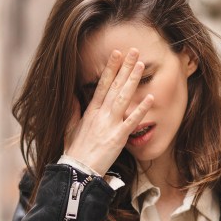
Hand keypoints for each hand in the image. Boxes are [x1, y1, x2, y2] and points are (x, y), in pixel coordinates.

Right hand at [64, 48, 153, 174]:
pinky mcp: (118, 137)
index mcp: (91, 111)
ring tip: (140, 65)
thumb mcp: (70, 128)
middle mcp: (101, 114)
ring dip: (132, 80)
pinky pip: (132, 121)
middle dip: (124, 67)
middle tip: (133, 51)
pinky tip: (150, 97)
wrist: (78, 170)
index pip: (102, 84)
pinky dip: (141, 109)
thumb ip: (73, 111)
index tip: (116, 54)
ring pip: (123, 97)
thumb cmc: (75, 151)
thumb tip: (73, 96)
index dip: (110, 68)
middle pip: (114, 86)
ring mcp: (110, 124)